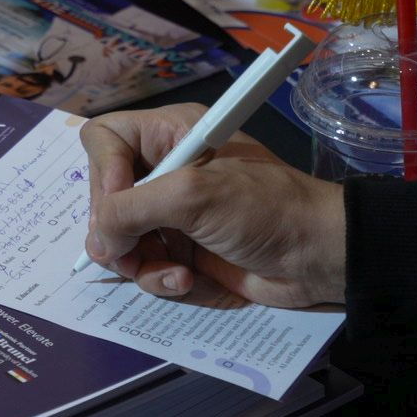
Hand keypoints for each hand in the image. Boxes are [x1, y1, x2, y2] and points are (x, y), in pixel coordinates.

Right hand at [81, 104, 345, 307]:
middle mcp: (164, 171)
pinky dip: (160, 279)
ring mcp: (171, 216)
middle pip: (102, 197)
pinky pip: (144, 268)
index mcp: (169, 134)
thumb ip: (129, 210)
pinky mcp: (181, 253)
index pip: (102, 140)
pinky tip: (187, 281)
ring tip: (173, 272)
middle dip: (116, 230)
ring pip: (119, 241)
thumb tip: (99, 239)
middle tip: (133, 249)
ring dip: (139, 262)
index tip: (118, 205)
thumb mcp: (192, 196)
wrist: (317, 258)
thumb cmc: (263, 210)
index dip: (101, 173)